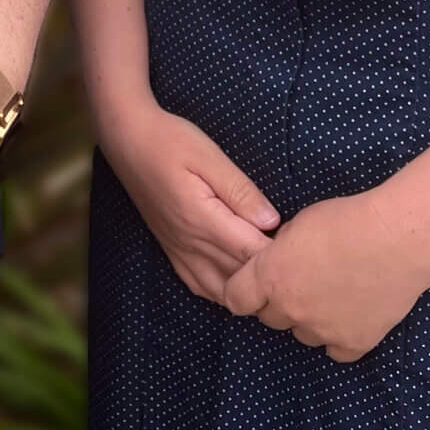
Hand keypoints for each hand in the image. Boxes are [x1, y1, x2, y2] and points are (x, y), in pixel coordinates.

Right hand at [97, 101, 278, 305]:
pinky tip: (237, 282)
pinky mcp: (171, 249)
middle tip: (296, 263)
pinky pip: (199, 286)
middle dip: (269, 274)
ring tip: (270, 274)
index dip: (280, 255)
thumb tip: (272, 221)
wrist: (127, 138)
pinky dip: (222, 291)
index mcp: (202, 220)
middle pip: (239, 276)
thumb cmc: (170, 140)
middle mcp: (190, 243)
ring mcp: (178, 250)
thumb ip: (240, 191)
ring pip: (220, 290)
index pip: (251, 253)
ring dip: (246, 288)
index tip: (302, 247)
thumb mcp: (208, 156)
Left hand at [220, 191, 429, 361]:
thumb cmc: (347, 219)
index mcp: (271, 276)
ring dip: (310, 320)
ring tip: (332, 296)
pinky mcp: (354, 343)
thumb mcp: (300, 223)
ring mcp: (323, 330)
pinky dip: (340, 337)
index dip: (243, 292)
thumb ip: (282, 249)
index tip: (252, 287)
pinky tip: (351, 317)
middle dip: (279, 304)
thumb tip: (280, 259)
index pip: (236, 299)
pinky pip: (337, 351)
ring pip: (303, 336)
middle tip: (301, 284)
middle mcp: (291, 309)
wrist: (396, 239)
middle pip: (270, 319)